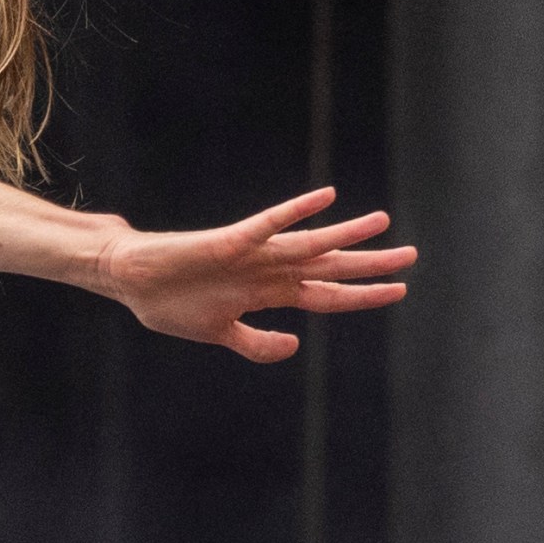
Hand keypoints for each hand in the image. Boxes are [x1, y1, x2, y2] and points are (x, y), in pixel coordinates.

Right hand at [97, 189, 413, 361]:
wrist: (131, 280)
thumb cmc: (170, 304)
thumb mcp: (219, 334)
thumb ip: (256, 343)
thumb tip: (294, 346)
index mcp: (269, 293)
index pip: (327, 294)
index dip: (362, 294)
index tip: (399, 290)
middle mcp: (270, 270)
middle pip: (330, 267)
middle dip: (371, 264)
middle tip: (412, 256)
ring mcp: (253, 254)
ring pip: (310, 244)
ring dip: (346, 235)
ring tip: (383, 224)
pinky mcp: (231, 241)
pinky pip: (270, 223)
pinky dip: (296, 211)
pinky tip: (325, 196)